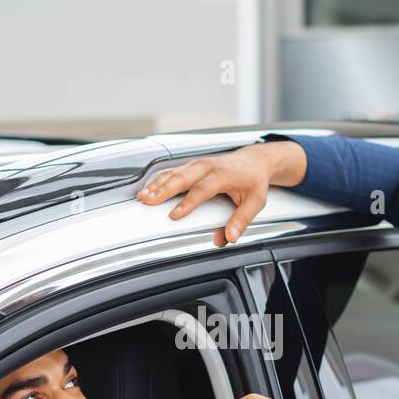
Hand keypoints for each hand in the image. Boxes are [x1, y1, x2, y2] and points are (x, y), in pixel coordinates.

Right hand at [135, 140, 306, 246]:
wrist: (254, 161)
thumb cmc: (254, 181)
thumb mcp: (255, 202)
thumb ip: (242, 220)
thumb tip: (229, 238)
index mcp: (224, 174)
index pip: (203, 189)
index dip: (188, 203)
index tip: (175, 214)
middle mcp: (208, 166)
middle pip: (182, 178)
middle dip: (163, 190)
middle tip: (148, 201)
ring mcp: (198, 164)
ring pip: (173, 173)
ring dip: (156, 185)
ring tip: (142, 197)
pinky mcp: (191, 166)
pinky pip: (172, 172)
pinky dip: (158, 180)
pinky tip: (147, 189)